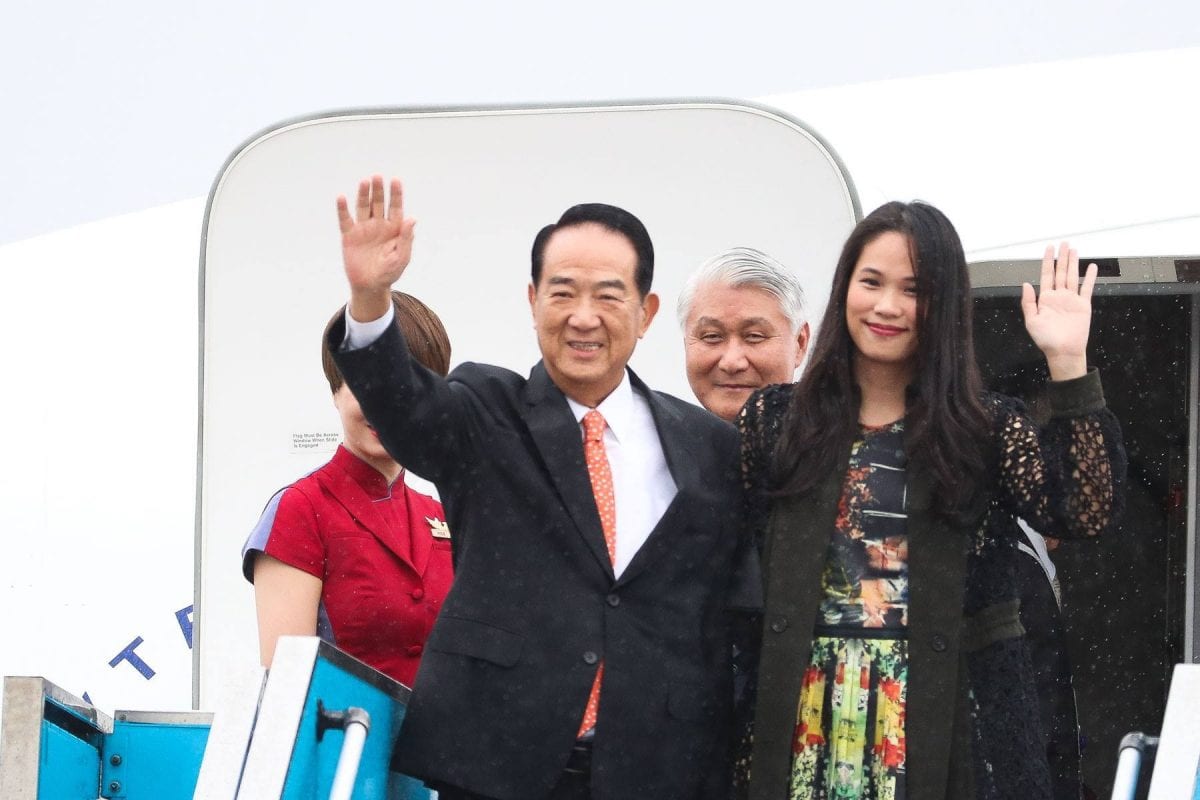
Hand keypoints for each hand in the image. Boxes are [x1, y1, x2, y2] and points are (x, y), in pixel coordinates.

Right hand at [336, 176, 415, 320]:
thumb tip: (412, 218)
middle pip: (378, 203)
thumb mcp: (401, 257)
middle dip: (379, 190)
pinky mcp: (349, 235)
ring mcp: (363, 229)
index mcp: (393, 229)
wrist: (370, 286)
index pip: (396, 207)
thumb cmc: (389, 273)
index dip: (396, 194)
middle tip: (377, 176)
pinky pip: (345, 219)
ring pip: (363, 207)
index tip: (395, 180)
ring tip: (364, 181)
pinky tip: (341, 197)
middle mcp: (378, 225)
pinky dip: (342, 209)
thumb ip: (406, 238)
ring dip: (363, 194)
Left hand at [1020, 241, 1096, 380]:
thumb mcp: (1031, 321)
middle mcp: (1059, 296)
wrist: (1063, 351)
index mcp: (1045, 299)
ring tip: (1074, 250)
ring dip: (1074, 263)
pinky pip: (1087, 288)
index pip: (1046, 275)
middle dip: (1061, 257)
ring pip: (1073, 276)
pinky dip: (1090, 277)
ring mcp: (1071, 300)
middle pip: (1061, 272)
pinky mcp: (1083, 305)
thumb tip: (1025, 284)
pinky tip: (1091, 267)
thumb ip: (1028, 302)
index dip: (1047, 261)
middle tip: (1064, 243)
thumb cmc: (1046, 339)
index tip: (1049, 249)